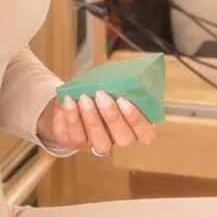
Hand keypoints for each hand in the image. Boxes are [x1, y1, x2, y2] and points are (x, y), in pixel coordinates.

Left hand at [35, 90, 157, 156]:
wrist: (69, 100)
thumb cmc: (95, 90)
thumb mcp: (108, 84)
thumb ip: (117, 83)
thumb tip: (118, 72)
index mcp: (133, 125)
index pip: (146, 134)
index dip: (137, 120)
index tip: (124, 101)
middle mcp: (119, 138)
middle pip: (124, 139)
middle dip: (113, 116)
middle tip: (102, 95)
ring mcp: (99, 144)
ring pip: (101, 142)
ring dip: (93, 119)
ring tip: (84, 98)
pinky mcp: (78, 143)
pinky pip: (77, 136)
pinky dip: (73, 117)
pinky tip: (69, 101)